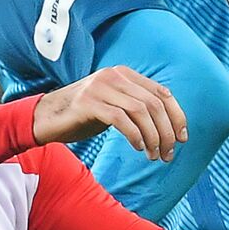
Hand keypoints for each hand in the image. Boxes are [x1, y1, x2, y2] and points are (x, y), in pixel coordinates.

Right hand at [32, 66, 187, 161]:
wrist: (45, 117)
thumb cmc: (83, 115)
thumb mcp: (114, 105)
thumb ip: (136, 107)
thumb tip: (169, 127)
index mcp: (124, 74)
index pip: (162, 93)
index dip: (177, 116)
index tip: (182, 138)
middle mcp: (114, 76)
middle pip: (154, 104)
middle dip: (166, 132)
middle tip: (168, 155)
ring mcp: (99, 87)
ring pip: (140, 111)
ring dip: (153, 137)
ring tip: (153, 155)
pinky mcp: (87, 102)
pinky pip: (120, 119)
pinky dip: (134, 135)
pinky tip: (137, 148)